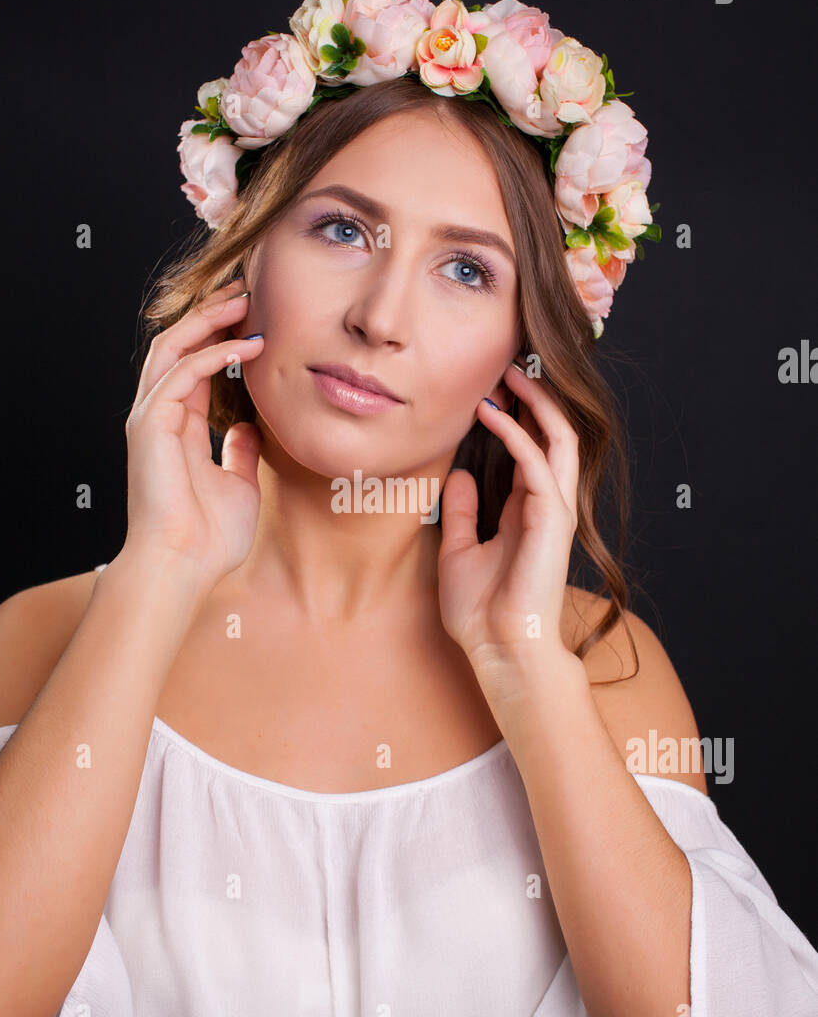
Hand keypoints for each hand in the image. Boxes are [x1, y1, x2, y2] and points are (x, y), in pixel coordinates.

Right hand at [122, 276, 264, 592]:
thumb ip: (239, 451)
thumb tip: (251, 428)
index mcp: (177, 427)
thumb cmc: (208, 538)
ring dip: (209, 320)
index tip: (255, 316)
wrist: (183, 567)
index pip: (194, 364)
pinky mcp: (151, 424)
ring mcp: (151, 417)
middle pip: (178, 344)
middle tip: (248, 290)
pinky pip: (182, 373)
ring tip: (245, 301)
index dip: (220, 335)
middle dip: (211, 313)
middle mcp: (158, 415)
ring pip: (173, 347)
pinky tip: (247, 346)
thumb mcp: (237, 483)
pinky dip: (214, 354)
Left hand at [438, 361, 578, 676]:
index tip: (491, 388)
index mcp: (529, 512)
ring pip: (558, 438)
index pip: (532, 449)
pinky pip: (537, 462)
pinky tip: (492, 413)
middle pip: (554, 435)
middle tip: (508, 366)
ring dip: (536, 403)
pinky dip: (517, 433)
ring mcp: (554, 510)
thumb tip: (458, 475)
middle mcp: (547, 505)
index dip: (517, 416)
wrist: (500, 650)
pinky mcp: (551, 518)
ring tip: (509, 374)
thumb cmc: (481, 613)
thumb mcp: (458, 551)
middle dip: (536, 397)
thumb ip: (462, 512)